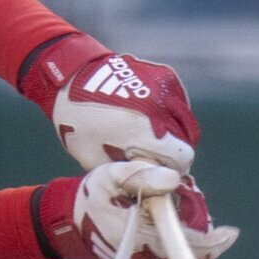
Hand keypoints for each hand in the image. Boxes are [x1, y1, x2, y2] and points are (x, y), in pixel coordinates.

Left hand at [19, 33, 199, 171]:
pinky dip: (171, 115)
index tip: (159, 171)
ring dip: (175, 134)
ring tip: (151, 138)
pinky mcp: (165, 76)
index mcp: (141, 129)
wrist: (71, 78)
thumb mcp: (95, 159)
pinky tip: (152, 119)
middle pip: (187, 141)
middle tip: (153, 156)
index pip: (183, 157)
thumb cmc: (78, 123)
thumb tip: (149, 182)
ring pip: (186, 122)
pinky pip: (180, 104)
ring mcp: (164, 87)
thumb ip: (126, 172)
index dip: (173, 170)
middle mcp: (158, 106)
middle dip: (173, 153)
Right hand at [37, 162, 237, 258]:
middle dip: (206, 241)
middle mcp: (143, 257)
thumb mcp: (111, 175)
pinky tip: (184, 235)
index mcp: (139, 236)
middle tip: (221, 230)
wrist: (67, 222)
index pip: (183, 244)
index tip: (231, 233)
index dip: (210, 241)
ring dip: (195, 245)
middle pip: (186, 256)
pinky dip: (182, 249)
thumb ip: (141, 174)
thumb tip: (173, 179)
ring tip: (204, 229)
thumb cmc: (91, 196)